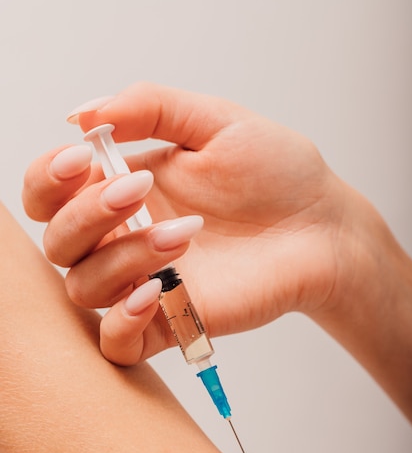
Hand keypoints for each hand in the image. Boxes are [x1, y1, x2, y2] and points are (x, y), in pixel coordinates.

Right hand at [23, 82, 352, 364]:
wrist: (323, 226)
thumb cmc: (278, 174)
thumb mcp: (216, 122)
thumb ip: (150, 107)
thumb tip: (82, 114)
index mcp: (126, 190)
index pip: (50, 193)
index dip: (48, 180)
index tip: (84, 160)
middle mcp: (126, 238)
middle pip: (59, 242)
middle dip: (87, 214)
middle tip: (140, 192)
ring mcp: (146, 282)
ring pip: (84, 288)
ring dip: (121, 259)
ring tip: (183, 236)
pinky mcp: (173, 321)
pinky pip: (116, 344)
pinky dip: (121, 321)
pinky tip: (155, 292)